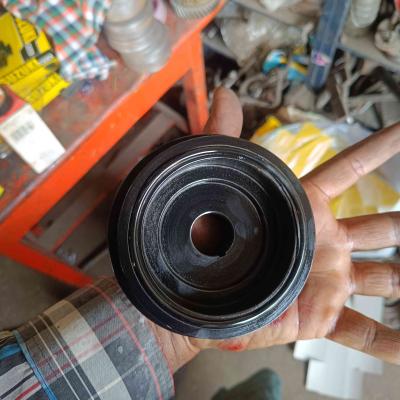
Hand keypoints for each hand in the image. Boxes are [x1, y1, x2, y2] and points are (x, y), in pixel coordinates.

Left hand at [149, 87, 399, 371]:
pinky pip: (362, 332)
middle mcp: (326, 241)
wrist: (201, 289)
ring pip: (387, 278)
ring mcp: (328, 279)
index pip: (351, 169)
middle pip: (384, 227)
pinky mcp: (322, 315)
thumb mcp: (224, 182)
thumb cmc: (211, 232)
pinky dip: (390, 343)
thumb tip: (224, 93)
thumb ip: (223, 136)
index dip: (381, 149)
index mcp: (306, 206)